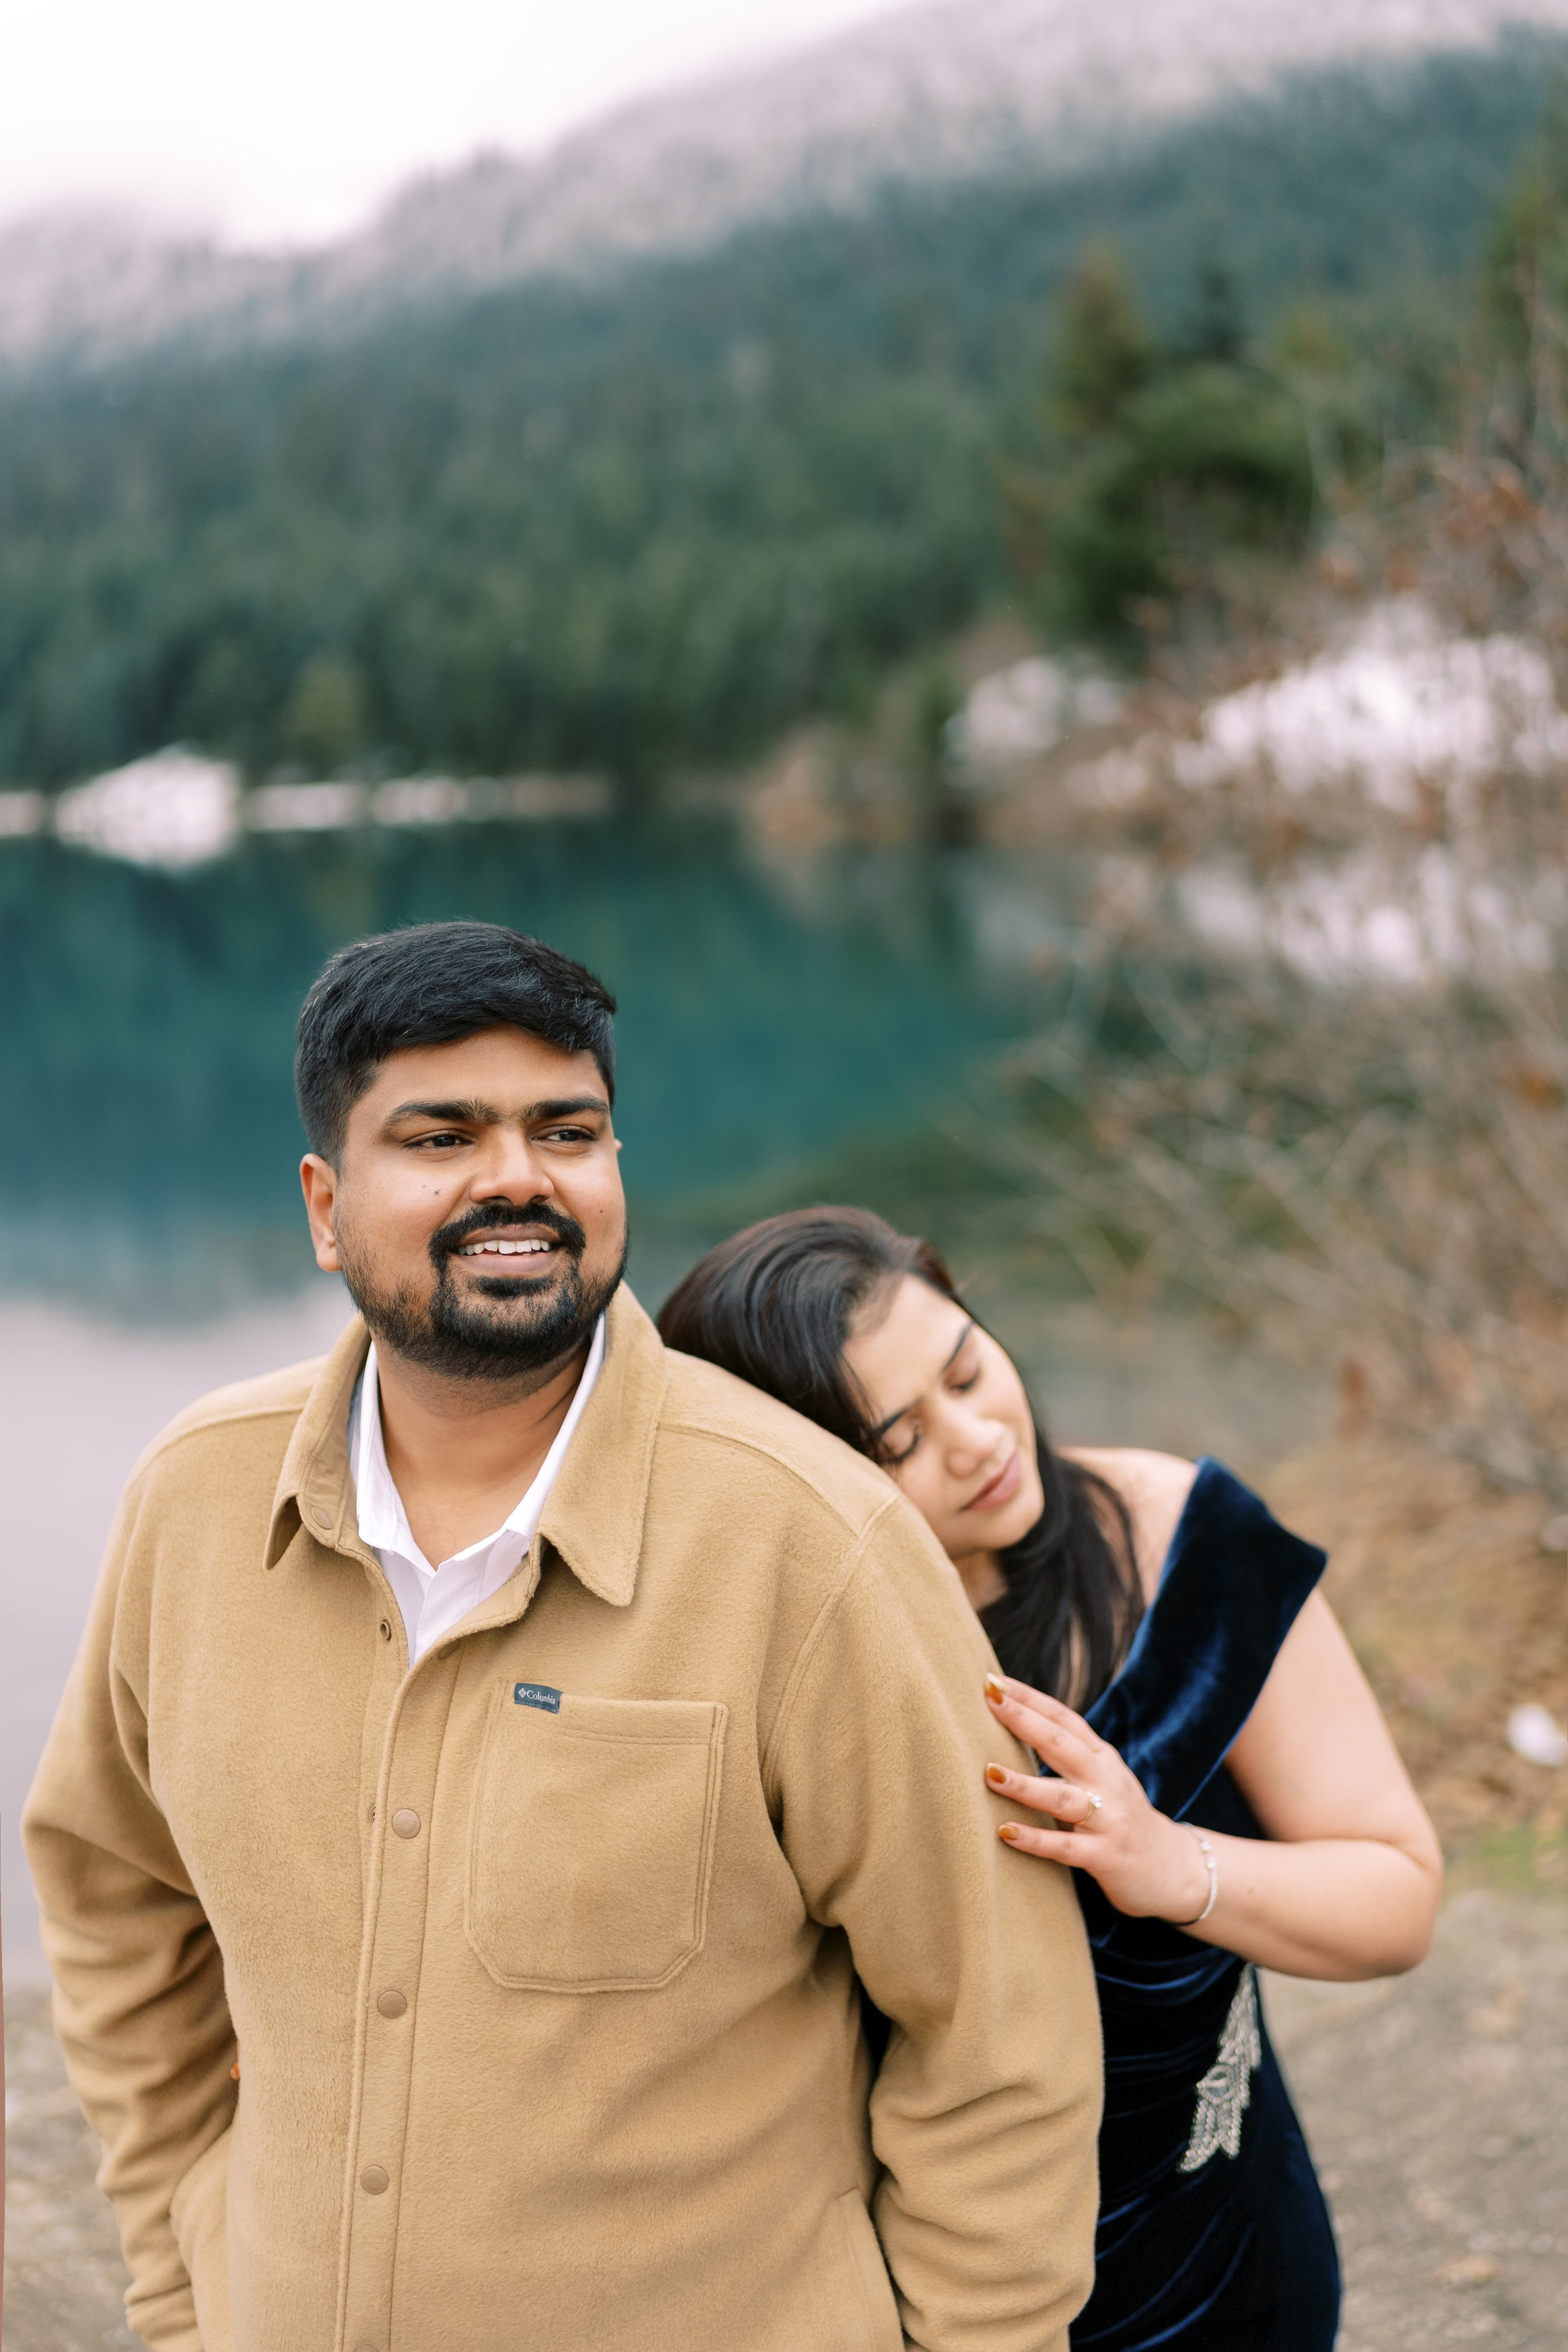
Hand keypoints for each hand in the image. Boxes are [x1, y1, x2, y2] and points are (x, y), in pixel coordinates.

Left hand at [983, 1673, 1210, 1923]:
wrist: (1174, 1868)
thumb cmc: (1120, 1818)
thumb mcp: (1100, 1779)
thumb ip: (1066, 1759)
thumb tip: (1010, 1731)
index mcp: (1101, 1758)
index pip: (1063, 1719)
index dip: (1030, 1698)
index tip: (994, 1680)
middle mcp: (1106, 1781)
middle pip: (1062, 1745)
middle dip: (1025, 1720)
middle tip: (991, 1698)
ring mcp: (1108, 1819)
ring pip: (1061, 1797)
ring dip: (1024, 1785)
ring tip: (990, 1773)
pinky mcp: (1105, 1856)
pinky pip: (1065, 1848)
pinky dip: (1035, 1839)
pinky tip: (1006, 1831)